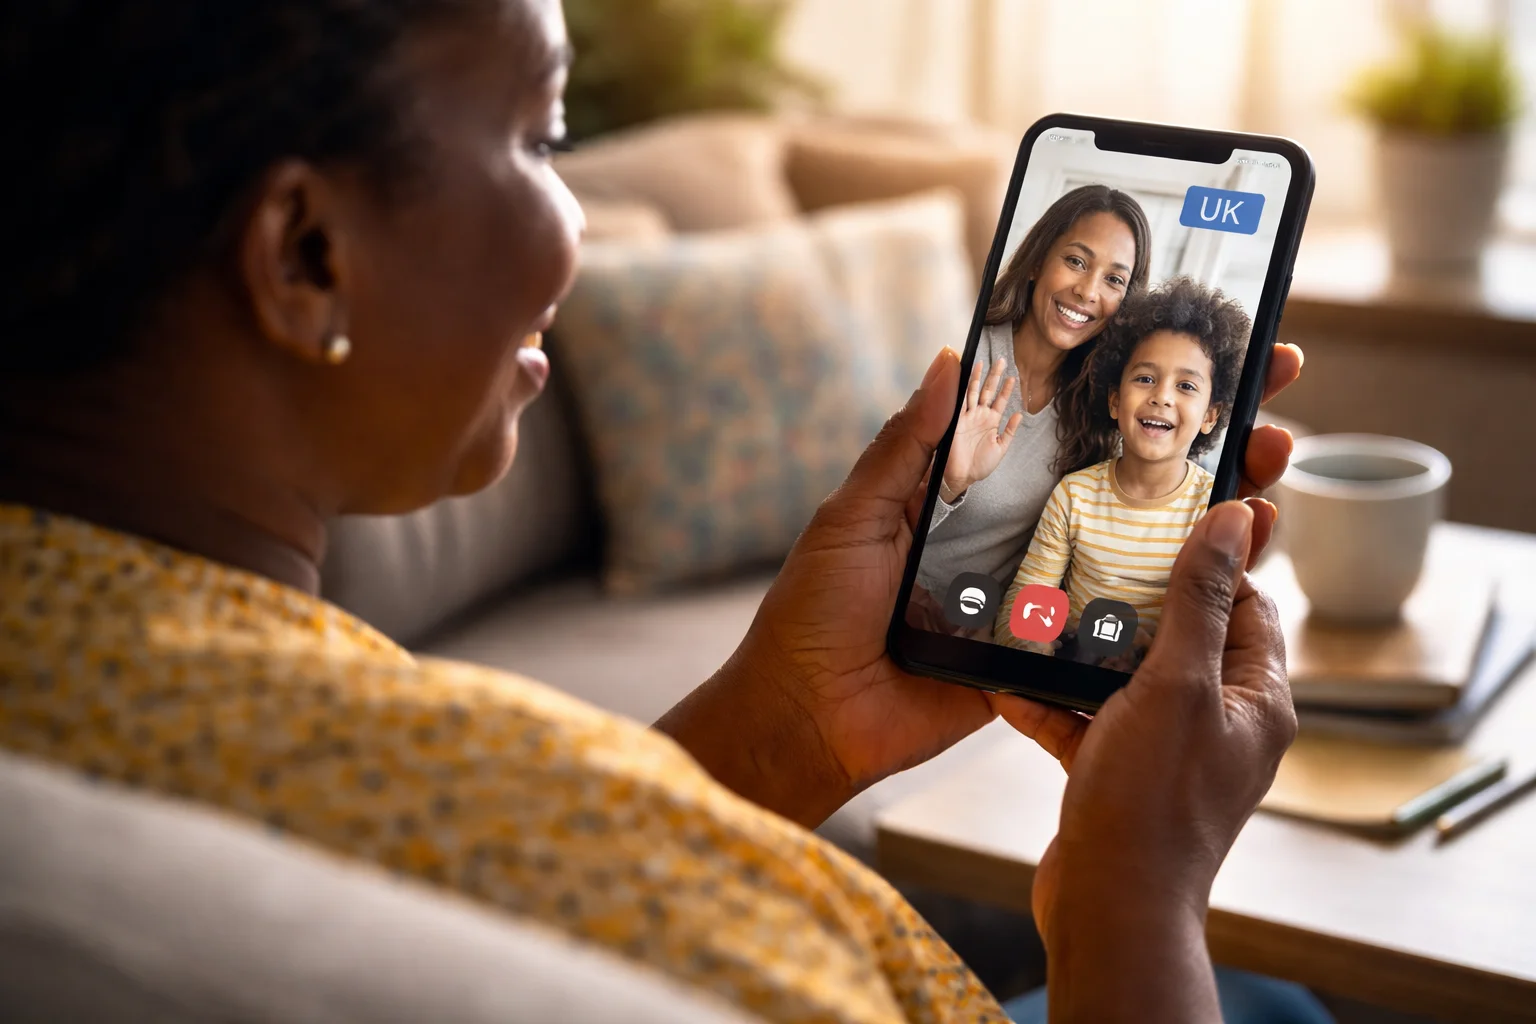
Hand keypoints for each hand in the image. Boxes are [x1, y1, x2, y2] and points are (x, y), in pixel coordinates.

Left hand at [658, 342, 1302, 828]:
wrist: (809, 717)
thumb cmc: (815, 612)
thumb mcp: (856, 516)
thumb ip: (908, 447)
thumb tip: (951, 357)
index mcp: (975, 495)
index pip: (1068, 430)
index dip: (1129, 395)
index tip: (1201, 350)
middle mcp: (1020, 539)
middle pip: (1129, 484)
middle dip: (1208, 445)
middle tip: (1276, 408)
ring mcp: (1042, 599)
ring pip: (1143, 553)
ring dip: (1217, 515)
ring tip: (1278, 478)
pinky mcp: (1048, 658)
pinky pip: (1121, 628)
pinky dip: (1182, 603)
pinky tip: (1241, 569)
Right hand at [940, 357, 1022, 500]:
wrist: (963, 476)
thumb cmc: (981, 465)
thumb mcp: (1001, 448)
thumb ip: (1010, 431)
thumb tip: (1019, 414)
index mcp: (991, 421)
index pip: (1000, 401)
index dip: (1007, 389)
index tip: (1013, 377)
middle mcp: (979, 415)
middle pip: (988, 391)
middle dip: (994, 376)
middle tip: (1001, 361)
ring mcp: (967, 417)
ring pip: (973, 392)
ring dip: (979, 378)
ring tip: (984, 363)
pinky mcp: (957, 421)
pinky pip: (960, 403)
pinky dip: (962, 391)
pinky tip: (966, 379)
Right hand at [991, 501, 1295, 1019]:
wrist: (1108, 909)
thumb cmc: (1152, 804)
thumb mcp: (1177, 684)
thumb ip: (1201, 599)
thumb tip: (1239, 519)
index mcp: (1254, 699)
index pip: (1248, 605)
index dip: (1210, 562)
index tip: (1160, 525)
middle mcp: (1218, 725)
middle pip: (1182, 638)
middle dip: (1133, 601)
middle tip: (1088, 559)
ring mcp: (1167, 753)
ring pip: (1127, 680)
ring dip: (1083, 651)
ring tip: (1041, 614)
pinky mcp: (1119, 777)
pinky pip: (1085, 723)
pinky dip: (1051, 705)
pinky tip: (1007, 685)